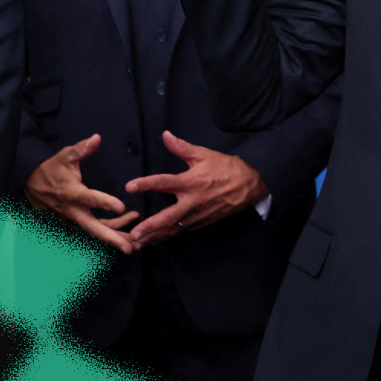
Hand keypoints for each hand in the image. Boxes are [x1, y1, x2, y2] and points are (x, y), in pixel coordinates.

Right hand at [24, 134, 138, 253]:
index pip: (91, 199)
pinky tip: (126, 228)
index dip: (106, 203)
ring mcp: (72, 220)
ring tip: (137, 242)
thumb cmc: (51, 169)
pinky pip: (93, 230)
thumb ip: (81, 149)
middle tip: (130, 246)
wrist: (30, 185)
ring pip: (96, 232)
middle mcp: (72, 211)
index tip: (122, 207)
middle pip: (94, 227)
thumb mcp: (65, 156)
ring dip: (115, 238)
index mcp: (72, 193)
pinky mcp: (73, 223)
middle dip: (113, 238)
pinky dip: (109, 232)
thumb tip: (97, 138)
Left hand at [125, 130, 268, 247]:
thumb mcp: (204, 154)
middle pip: (167, 217)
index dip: (146, 184)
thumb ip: (182, 147)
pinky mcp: (203, 222)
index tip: (129, 187)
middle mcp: (193, 201)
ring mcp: (198, 215)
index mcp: (191, 181)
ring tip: (137, 245)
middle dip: (149, 227)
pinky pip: (183, 231)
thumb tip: (165, 135)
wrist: (250, 183)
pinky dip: (169, 236)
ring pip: (174, 229)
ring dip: (155, 237)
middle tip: (132, 234)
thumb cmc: (226, 167)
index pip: (164, 182)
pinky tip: (157, 240)